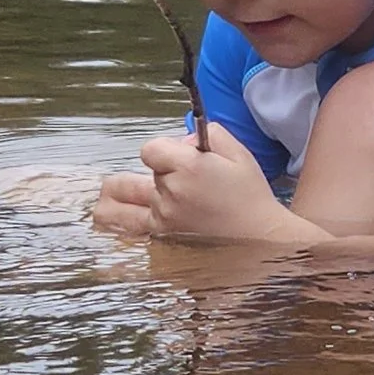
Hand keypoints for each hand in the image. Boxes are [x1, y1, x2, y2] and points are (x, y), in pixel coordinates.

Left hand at [95, 121, 312, 246]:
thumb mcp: (238, 153)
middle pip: (135, 175)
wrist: (261, 238)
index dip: (161, 151)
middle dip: (146, 175)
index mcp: (187, 167)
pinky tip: (115, 221)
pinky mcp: (163, 240)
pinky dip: (123, 224)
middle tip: (162, 179)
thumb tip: (184, 140)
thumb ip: (208, 134)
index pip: (149, 150)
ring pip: (121, 204)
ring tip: (112, 199)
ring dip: (117, 200)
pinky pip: (128, 230)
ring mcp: (163, 220)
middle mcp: (169, 193)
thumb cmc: (251, 196)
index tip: (177, 157)